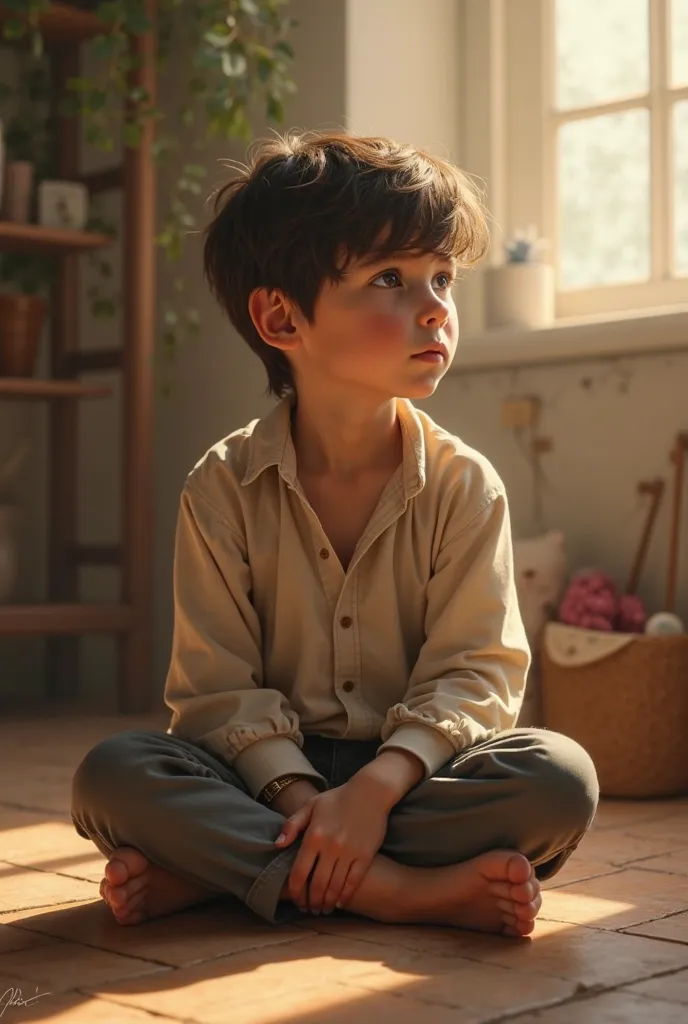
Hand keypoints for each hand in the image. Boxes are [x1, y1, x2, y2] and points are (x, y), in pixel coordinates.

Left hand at [275, 779, 389, 914]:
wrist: (370, 791)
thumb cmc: (338, 798)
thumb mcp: (311, 805)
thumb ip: (292, 825)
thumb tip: (277, 845)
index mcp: (314, 836)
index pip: (299, 872)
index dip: (295, 890)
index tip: (295, 898)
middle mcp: (330, 847)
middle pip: (317, 884)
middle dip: (311, 901)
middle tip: (309, 908)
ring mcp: (349, 853)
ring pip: (334, 886)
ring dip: (327, 902)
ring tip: (323, 908)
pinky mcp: (365, 856)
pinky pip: (353, 881)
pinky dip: (345, 895)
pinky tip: (339, 902)